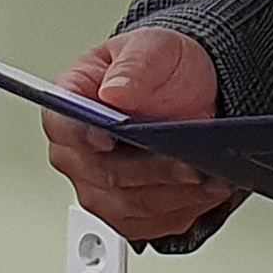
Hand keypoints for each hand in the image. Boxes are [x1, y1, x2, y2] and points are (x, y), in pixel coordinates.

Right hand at [45, 28, 240, 247]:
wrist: (189, 90)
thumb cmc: (160, 69)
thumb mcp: (151, 49)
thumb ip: (133, 68)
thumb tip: (114, 93)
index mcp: (69, 107)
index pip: (63, 128)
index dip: (83, 136)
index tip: (110, 139)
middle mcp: (78, 155)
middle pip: (103, 175)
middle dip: (149, 172)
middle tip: (186, 164)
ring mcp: (101, 188)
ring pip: (130, 207)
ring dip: (173, 196)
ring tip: (208, 178)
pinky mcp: (130, 213)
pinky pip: (153, 223)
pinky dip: (184, 210)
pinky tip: (208, 192)